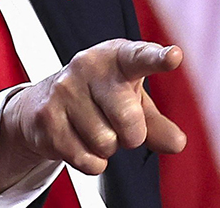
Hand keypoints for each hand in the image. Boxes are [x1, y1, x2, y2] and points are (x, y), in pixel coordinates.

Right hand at [0, 39, 185, 190]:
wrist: (44, 103)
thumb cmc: (99, 97)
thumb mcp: (133, 102)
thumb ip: (158, 123)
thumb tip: (176, 143)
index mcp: (116, 57)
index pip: (140, 57)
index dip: (158, 58)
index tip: (174, 57)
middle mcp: (88, 66)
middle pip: (129, 120)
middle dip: (131, 135)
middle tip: (119, 125)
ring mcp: (64, 90)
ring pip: (106, 143)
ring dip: (106, 148)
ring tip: (93, 127)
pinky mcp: (47, 117)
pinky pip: (87, 160)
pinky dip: (91, 162)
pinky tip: (79, 141)